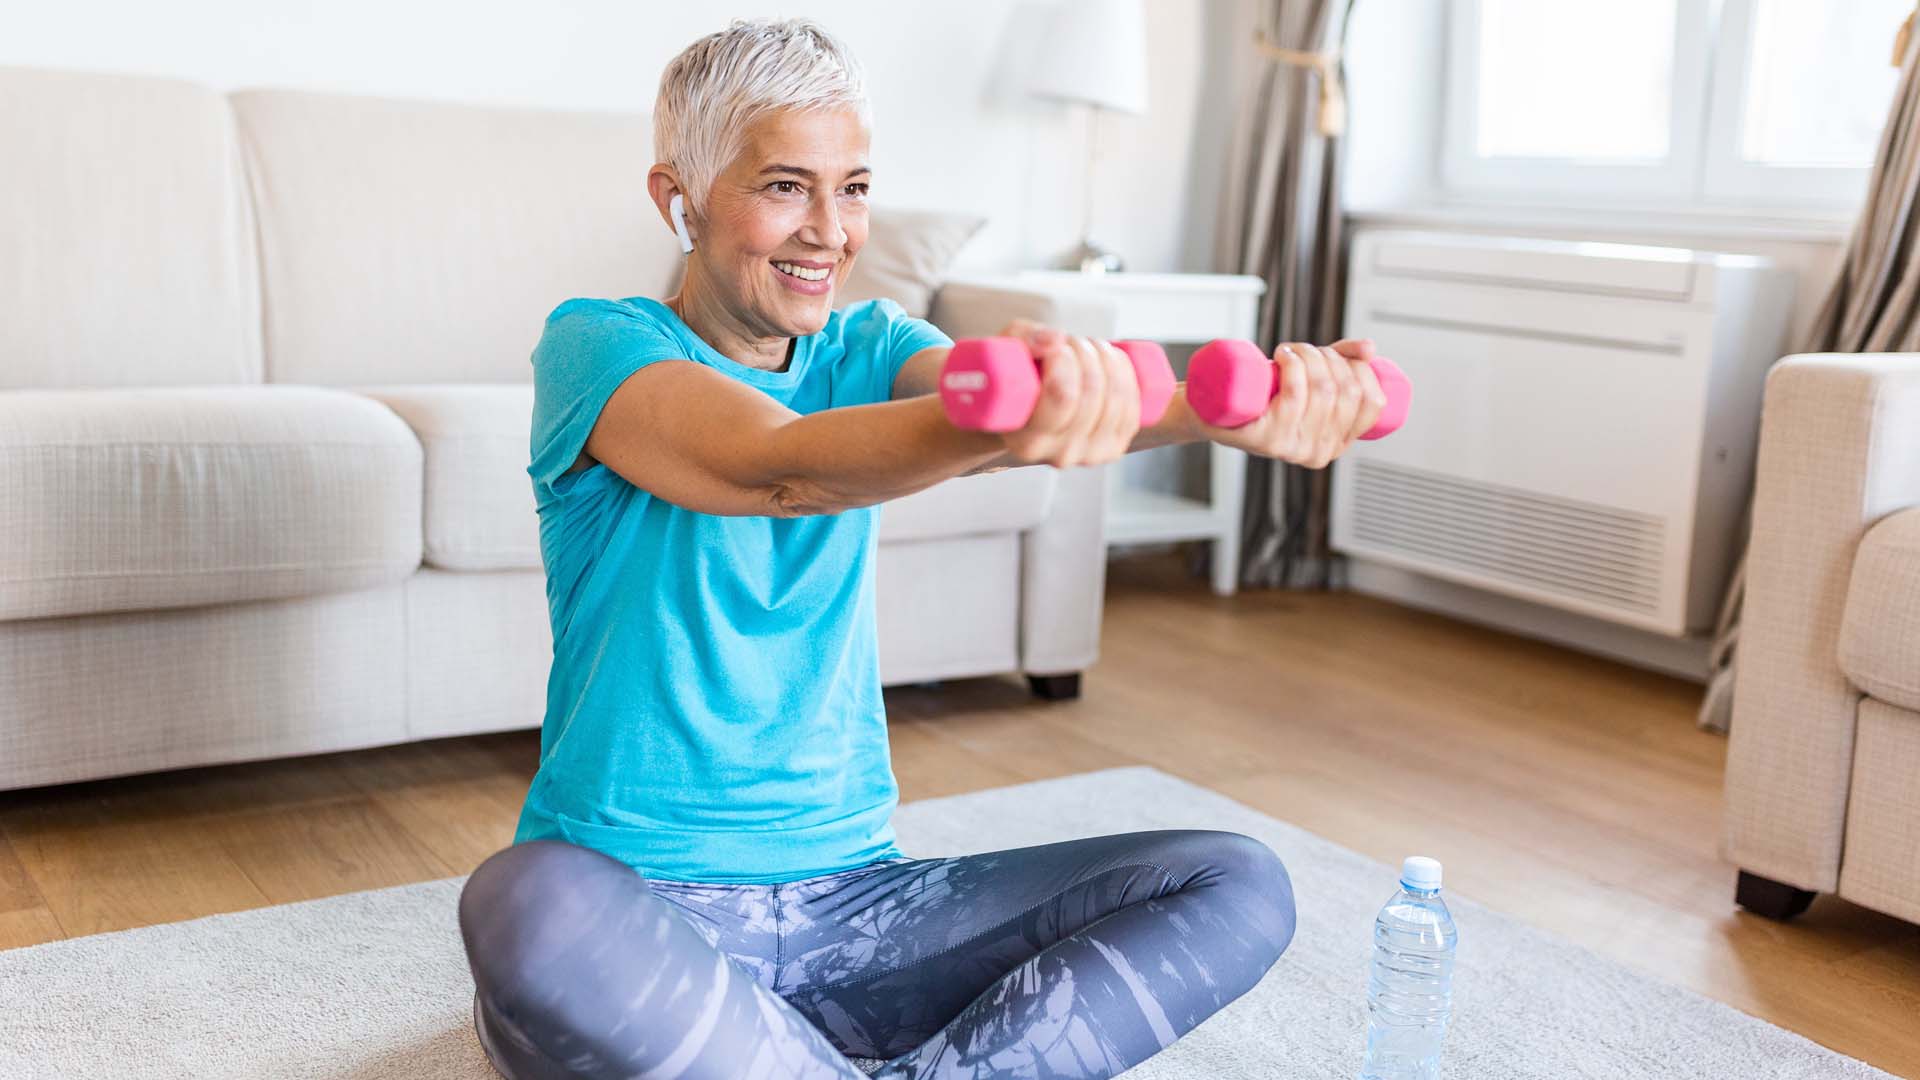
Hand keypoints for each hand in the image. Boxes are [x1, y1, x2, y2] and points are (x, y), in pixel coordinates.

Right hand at [993, 320, 1140, 468]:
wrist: (1030, 409)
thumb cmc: (1015, 379)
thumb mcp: (1007, 351)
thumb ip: (1023, 340)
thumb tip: (1056, 341)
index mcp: (1027, 442)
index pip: (1062, 397)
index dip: (1065, 361)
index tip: (1055, 347)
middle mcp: (1060, 454)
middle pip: (1091, 393)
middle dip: (1084, 353)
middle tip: (1069, 342)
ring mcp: (1092, 454)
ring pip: (1115, 396)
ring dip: (1105, 358)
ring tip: (1086, 348)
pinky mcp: (1116, 446)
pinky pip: (1132, 405)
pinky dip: (1124, 373)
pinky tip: (1108, 359)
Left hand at [1198, 338, 1386, 466]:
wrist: (1211, 409)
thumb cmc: (1263, 396)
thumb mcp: (1310, 380)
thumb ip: (1344, 363)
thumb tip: (1370, 349)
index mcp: (1338, 443)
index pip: (1372, 404)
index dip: (1362, 370)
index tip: (1337, 355)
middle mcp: (1319, 452)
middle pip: (1346, 392)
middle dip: (1328, 357)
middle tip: (1302, 349)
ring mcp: (1292, 448)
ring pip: (1321, 389)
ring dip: (1308, 355)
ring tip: (1288, 351)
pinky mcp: (1267, 440)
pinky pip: (1294, 397)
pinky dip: (1293, 366)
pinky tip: (1282, 356)